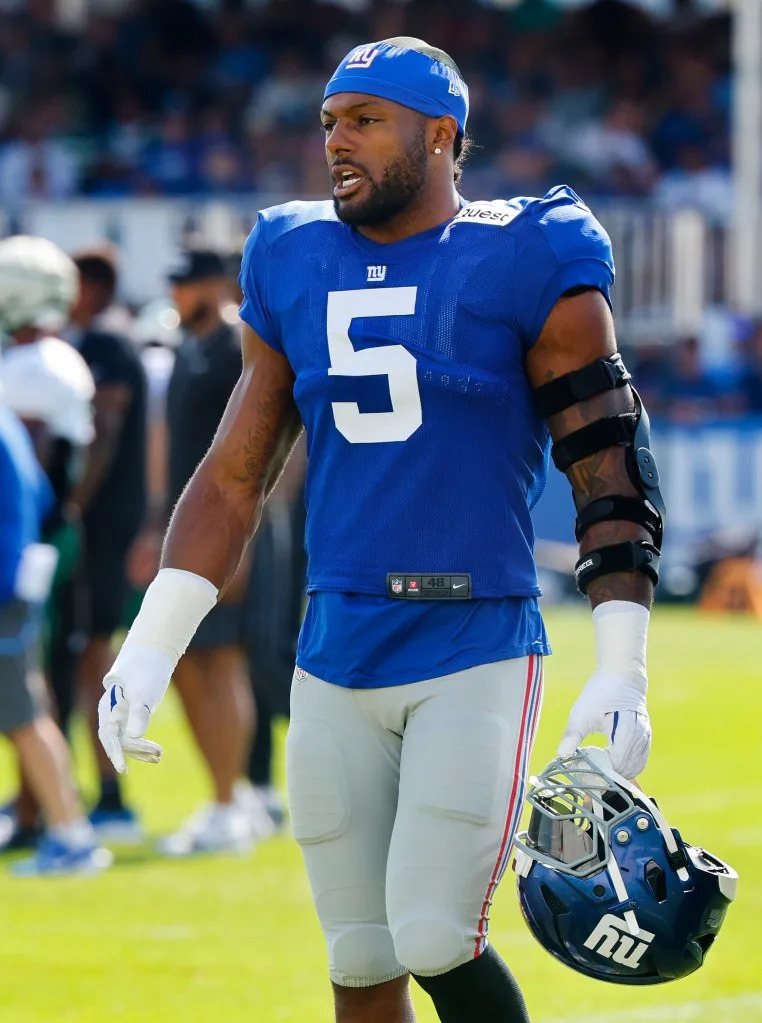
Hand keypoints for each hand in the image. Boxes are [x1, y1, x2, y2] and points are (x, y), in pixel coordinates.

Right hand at [97, 645, 172, 773]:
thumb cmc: (145, 670)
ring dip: (142, 750)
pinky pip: (134, 735)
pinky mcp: (133, 714)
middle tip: (158, 755)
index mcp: (109, 707)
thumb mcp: (144, 692)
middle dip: (135, 751)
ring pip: (127, 740)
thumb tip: (134, 737)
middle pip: (118, 740)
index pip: (108, 736)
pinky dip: (144, 744)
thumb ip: (138, 713)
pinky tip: (158, 755)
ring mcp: (122, 714)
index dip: (115, 753)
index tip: (123, 769)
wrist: (151, 653)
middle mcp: (112, 713)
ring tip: (160, 757)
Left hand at [557, 667, 650, 778]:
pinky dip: (624, 765)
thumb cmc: (600, 692)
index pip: (614, 766)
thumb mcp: (581, 713)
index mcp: (626, 734)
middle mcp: (640, 739)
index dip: (597, 770)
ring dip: (615, 770)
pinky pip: (638, 761)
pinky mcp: (645, 738)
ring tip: (596, 761)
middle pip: (624, 771)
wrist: (622, 675)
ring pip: (633, 769)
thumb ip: (572, 736)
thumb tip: (561, 756)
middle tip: (586, 766)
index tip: (581, 765)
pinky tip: (607, 758)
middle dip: (606, 772)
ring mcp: (645, 739)